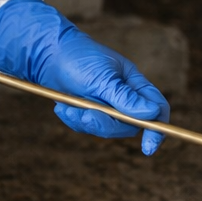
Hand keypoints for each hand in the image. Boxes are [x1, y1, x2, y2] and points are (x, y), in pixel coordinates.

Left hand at [0, 0, 169, 154]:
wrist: (44, 53)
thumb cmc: (77, 58)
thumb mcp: (102, 78)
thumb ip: (125, 98)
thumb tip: (153, 113)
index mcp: (133, 82)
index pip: (156, 107)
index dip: (157, 128)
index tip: (148, 147)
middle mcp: (123, 94)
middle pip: (129, 125)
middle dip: (106, 125)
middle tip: (86, 116)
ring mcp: (104, 103)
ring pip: (105, 128)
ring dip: (85, 121)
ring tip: (67, 107)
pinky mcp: (86, 109)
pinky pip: (86, 126)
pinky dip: (73, 119)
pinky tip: (61, 106)